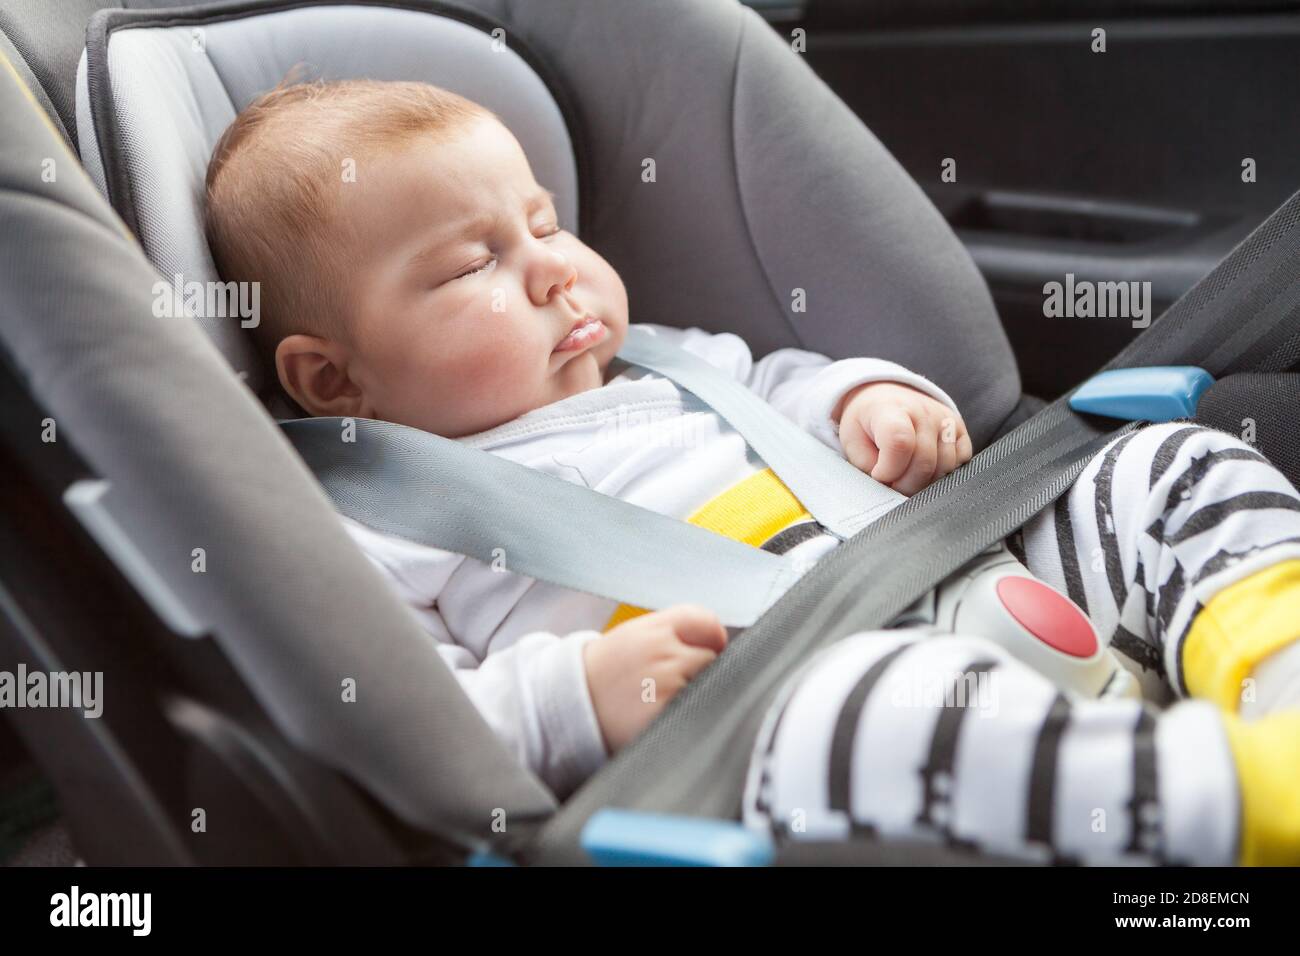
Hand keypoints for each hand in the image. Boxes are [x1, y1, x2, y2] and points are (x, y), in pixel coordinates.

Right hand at [582, 604, 727, 753]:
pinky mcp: (667, 717)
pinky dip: (685, 721)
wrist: (569, 705)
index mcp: (655, 629)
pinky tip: (657, 718)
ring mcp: (666, 685)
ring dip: (693, 698)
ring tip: (658, 702)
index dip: (711, 640)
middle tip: (668, 683)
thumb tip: (720, 642)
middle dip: (699, 672)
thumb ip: (675, 631)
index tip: (706, 650)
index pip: (708, 624)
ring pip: (707, 690)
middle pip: (712, 660)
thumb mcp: (635, 636)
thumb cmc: (609, 672)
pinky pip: (696, 716)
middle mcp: (663, 653)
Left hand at [833, 382, 971, 495]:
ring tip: (905, 476)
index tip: (878, 475)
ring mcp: (945, 419)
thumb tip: (890, 486)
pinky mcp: (960, 430)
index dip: (889, 470)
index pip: (900, 443)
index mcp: (890, 409)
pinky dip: (943, 474)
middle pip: (924, 462)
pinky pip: (961, 463)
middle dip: (905, 485)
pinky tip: (925, 469)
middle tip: (891, 484)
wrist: (883, 399)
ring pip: (945, 467)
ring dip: (924, 483)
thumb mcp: (852, 443)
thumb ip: (868, 466)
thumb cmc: (866, 425)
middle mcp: (923, 411)